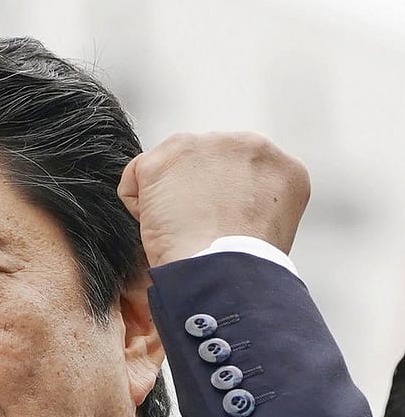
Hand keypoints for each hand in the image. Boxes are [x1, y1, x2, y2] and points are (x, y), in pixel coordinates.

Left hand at [117, 132, 310, 266]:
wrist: (223, 271)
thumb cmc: (242, 268)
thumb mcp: (269, 230)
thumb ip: (251, 204)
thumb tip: (222, 208)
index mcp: (280, 167)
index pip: (237, 173)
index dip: (220, 204)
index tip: (220, 228)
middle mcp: (249, 146)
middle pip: (203, 164)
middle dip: (193, 194)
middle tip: (197, 231)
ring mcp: (207, 146)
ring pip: (170, 168)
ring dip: (165, 200)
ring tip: (181, 231)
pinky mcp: (167, 156)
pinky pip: (136, 177)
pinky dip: (138, 206)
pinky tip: (160, 228)